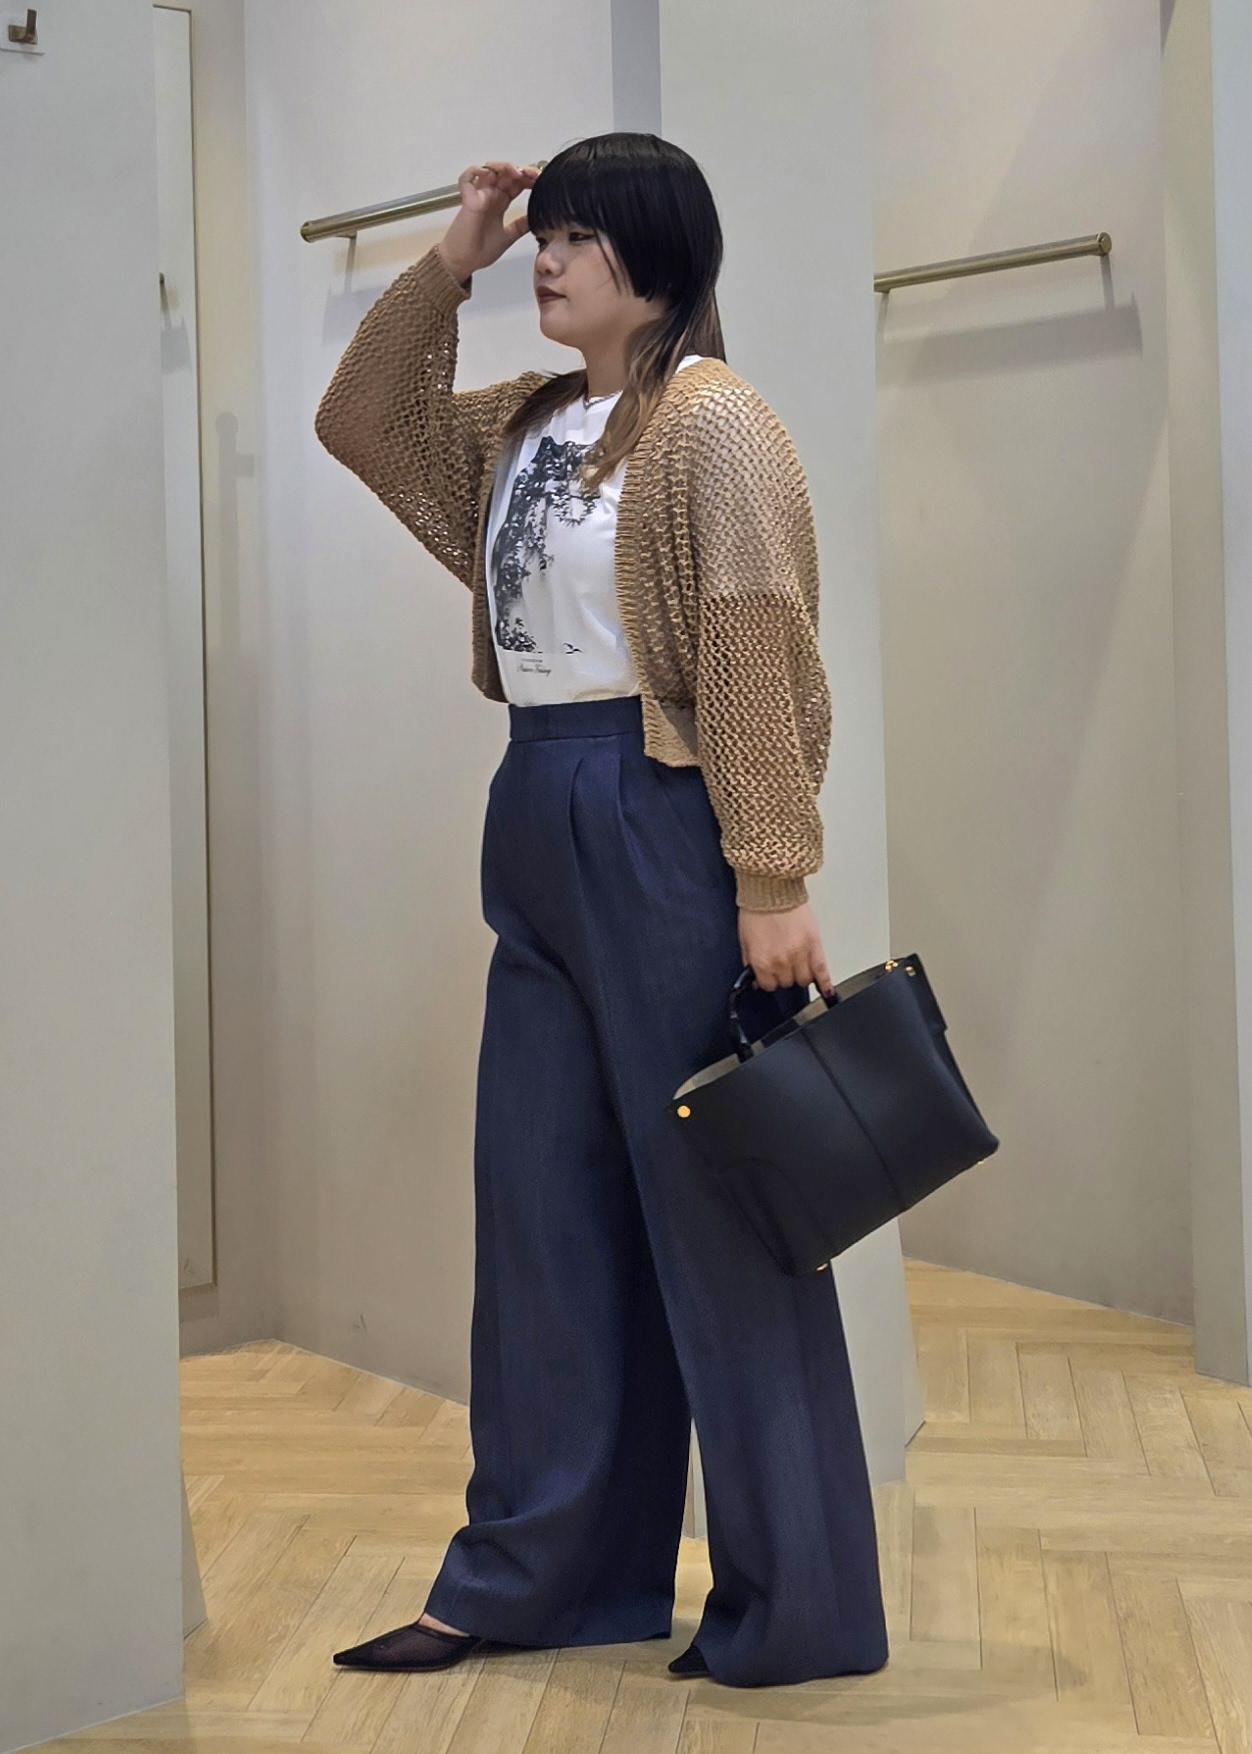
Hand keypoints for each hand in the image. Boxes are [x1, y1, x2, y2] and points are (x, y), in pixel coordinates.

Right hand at [439, 160, 542, 279]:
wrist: (464, 262)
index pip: (516, 183)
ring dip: (504, 166)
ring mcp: (478, 196)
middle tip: (534, 174)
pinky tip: (489, 173)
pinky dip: (475, 171)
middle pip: (506, 173)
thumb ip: (521, 226)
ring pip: (489, 169)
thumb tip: (537, 219)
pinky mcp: (467, 200)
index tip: (541, 181)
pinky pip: (467, 178)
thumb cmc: (479, 251)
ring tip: (516, 172)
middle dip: (521, 170)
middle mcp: (490, 196)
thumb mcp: (509, 236)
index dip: (528, 179)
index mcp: (500, 203)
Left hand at [738, 900, 834, 998]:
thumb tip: (754, 978)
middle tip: (783, 963)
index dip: (769, 979)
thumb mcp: (745, 939)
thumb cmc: (757, 909)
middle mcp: (781, 962)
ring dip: (801, 975)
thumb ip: (750, 961)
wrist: (772, 889)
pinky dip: (825, 984)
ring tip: (798, 964)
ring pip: (804, 980)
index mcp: (762, 961)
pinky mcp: (815, 946)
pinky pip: (822, 972)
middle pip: (788, 983)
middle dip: (784, 974)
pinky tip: (827, 992)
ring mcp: (800, 955)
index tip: (770, 974)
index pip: (769, 985)